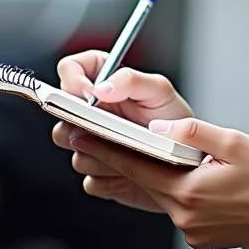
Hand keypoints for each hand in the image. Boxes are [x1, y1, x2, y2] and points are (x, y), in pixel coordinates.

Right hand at [52, 52, 193, 211]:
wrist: (188, 160)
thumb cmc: (175, 119)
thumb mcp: (159, 90)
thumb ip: (130, 80)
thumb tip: (99, 87)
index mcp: (103, 84)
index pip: (70, 69)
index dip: (71, 79)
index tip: (87, 94)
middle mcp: (92, 113)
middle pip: (60, 114)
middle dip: (81, 123)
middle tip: (108, 127)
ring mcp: (92, 144)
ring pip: (74, 149)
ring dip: (101, 152)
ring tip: (130, 148)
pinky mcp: (98, 173)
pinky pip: (90, 179)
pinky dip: (110, 177)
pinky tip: (131, 169)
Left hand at [66, 117, 248, 248]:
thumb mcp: (234, 141)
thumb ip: (194, 132)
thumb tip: (159, 127)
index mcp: (188, 190)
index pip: (137, 166)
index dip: (108, 149)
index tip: (84, 136)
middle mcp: (184, 215)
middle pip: (143, 181)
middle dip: (121, 159)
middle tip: (95, 139)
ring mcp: (192, 230)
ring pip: (161, 195)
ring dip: (152, 175)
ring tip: (145, 153)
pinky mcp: (201, 237)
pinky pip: (178, 209)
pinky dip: (175, 192)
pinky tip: (184, 177)